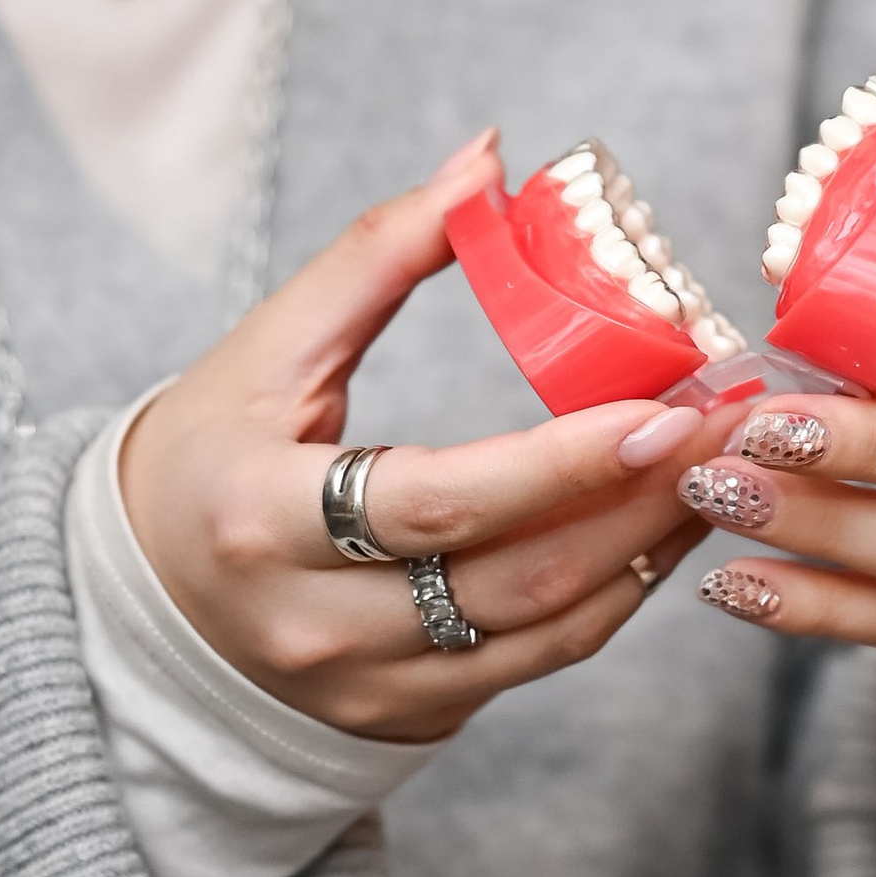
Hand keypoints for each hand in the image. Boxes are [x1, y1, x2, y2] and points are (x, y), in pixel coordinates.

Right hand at [119, 134, 708, 744]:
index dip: (559, 464)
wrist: (147, 605)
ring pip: (542, 629)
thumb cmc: (212, 455)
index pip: (435, 500)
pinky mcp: (406, 714)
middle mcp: (315, 623)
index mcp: (264, 519)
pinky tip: (658, 523)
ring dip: (646, 547)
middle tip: (728, 425)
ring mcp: (366, 686)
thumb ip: (377, 253)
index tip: (663, 411)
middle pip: (512, 576)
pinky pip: (537, 660)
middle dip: (639, 500)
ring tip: (714, 465)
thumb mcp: (266, 348)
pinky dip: (614, 593)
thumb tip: (485, 161)